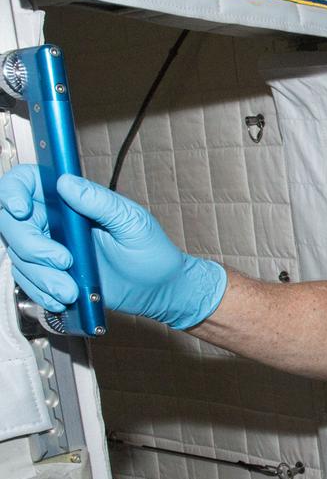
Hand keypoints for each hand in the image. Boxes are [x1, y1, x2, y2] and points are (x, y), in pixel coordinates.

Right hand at [0, 168, 225, 328]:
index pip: (27, 183)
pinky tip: (64, 296)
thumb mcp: (132, 222)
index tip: (22, 210)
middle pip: (13, 224)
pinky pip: (29, 282)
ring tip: (71, 289)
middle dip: (31, 245)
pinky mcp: (52, 275)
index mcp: (72, 201)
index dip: (13, 192)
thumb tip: (66, 182)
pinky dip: (42, 292)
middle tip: (63, 261)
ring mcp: (51, 249)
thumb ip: (100, 202)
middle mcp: (56, 222)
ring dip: (41, 276)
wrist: (160, 290)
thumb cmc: (152, 251)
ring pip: (19, 256)